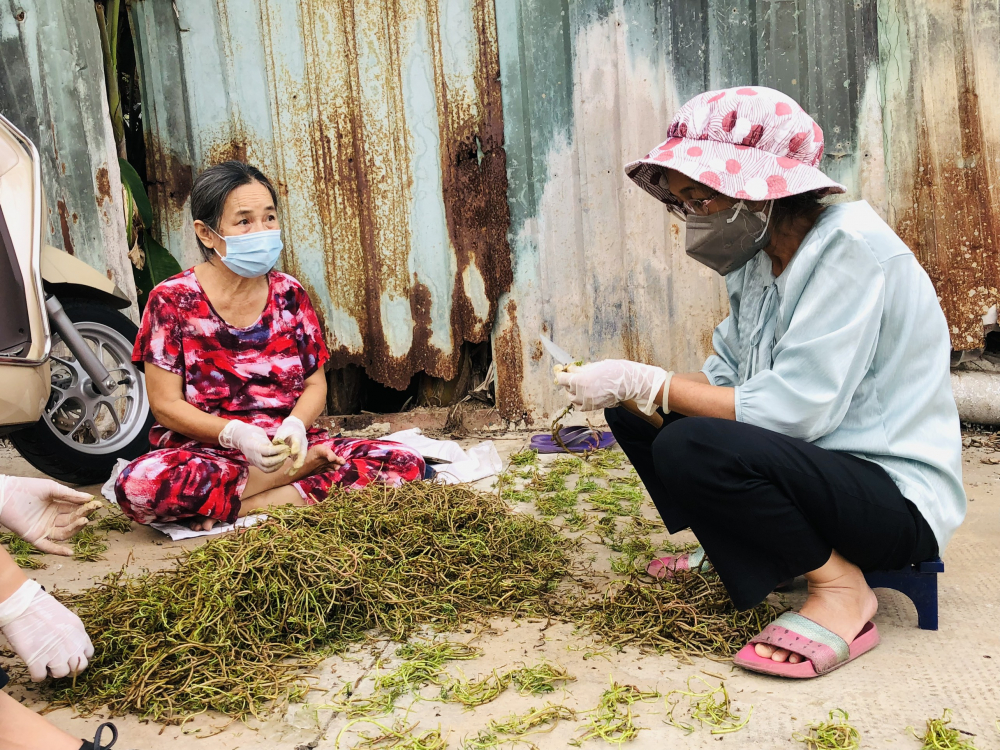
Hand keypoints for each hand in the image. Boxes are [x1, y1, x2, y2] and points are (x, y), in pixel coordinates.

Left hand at [0, 476, 101, 555]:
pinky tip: (69, 552)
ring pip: (64, 533)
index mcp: (56, 506)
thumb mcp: (51, 488)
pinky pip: (48, 547)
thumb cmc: (26, 488)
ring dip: (75, 529)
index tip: (97, 505)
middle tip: (90, 512)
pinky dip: (58, 551)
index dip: (86, 507)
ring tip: (83, 521)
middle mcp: (52, 519)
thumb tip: (89, 498)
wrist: (6, 494)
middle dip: (82, 516)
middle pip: (71, 521)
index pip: (75, 509)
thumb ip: (70, 495)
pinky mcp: (34, 537)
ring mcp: (44, 528)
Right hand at [0, 580, 92, 680]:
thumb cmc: (42, 608)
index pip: (88, 653)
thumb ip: (72, 633)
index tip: (70, 658)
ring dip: (52, 672)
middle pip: (78, 667)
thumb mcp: (67, 618)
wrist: (23, 605)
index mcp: (78, 632)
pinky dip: (37, 675)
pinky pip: (40, 677)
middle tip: (58, 663)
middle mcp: (70, 644)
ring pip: (60, 674)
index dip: (79, 658)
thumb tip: (70, 646)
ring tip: (45, 664)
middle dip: (68, 667)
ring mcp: (55, 653)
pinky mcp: (37, 660)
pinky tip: (33, 668)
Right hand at [218, 420, 288, 472]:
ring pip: (267, 469)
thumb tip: (279, 448)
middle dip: (280, 459)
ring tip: (284, 457)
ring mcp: (253, 462)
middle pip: (267, 463)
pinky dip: (274, 467)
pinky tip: (280, 461)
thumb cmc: (252, 432)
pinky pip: (266, 470)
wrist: (240, 437)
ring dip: (278, 464)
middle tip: (287, 452)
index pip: (268, 451)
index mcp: (254, 446)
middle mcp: (253, 456)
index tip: (286, 447)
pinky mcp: (255, 464)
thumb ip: (269, 442)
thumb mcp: (261, 434)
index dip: (278, 450)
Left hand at [273, 416, 307, 471]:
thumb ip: (279, 437)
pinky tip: (288, 473)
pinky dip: (293, 468)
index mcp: (298, 436)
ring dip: (296, 467)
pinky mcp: (299, 454)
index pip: (298, 441)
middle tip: (295, 467)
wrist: (296, 428)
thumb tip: (275, 442)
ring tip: (290, 474)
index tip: (293, 452)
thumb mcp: (283, 430)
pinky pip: (297, 462)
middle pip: (302, 453)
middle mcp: (302, 444)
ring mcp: (302, 450)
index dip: (296, 446)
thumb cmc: (288, 429)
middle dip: (299, 460)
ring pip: (301, 459)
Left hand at [554, 359, 670, 413]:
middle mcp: (582, 393)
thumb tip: (571, 369)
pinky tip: (581, 395)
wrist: (629, 383)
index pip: (562, 379)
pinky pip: (579, 406)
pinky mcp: (593, 407)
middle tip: (572, 374)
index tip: (561, 370)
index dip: (560, 373)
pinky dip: (577, 401)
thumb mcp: (595, 366)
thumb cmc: (615, 371)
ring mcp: (588, 402)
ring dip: (571, 391)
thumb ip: (581, 369)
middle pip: (566, 388)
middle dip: (567, 381)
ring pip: (571, 398)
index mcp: (581, 381)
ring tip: (578, 384)